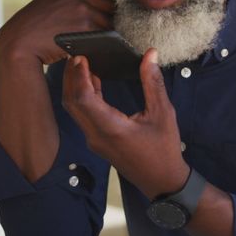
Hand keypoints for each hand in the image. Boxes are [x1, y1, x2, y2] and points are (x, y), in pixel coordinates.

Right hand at [0, 0, 114, 65]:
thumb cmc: (31, 29)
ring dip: (111, 32)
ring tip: (108, 43)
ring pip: (111, 21)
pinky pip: (107, 34)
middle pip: (111, 3)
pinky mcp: (86, 28)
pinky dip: (108, 42)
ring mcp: (82, 10)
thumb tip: (95, 8)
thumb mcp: (49, 2)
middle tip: (116, 29)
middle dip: (114, 16)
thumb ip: (70, 0)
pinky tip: (105, 49)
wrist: (18, 44)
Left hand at [61, 48, 188, 198]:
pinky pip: (83, 116)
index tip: (82, 57)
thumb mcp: (163, 113)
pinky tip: (92, 82)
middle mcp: (97, 135)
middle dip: (71, 78)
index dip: (79, 76)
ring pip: (74, 110)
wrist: (162, 181)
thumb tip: (150, 55)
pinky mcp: (97, 142)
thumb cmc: (164, 149)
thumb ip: (153, 82)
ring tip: (81, 65)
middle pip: (72, 103)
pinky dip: (83, 98)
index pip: (83, 98)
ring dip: (74, 87)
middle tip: (76, 56)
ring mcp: (94, 140)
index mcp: (111, 128)